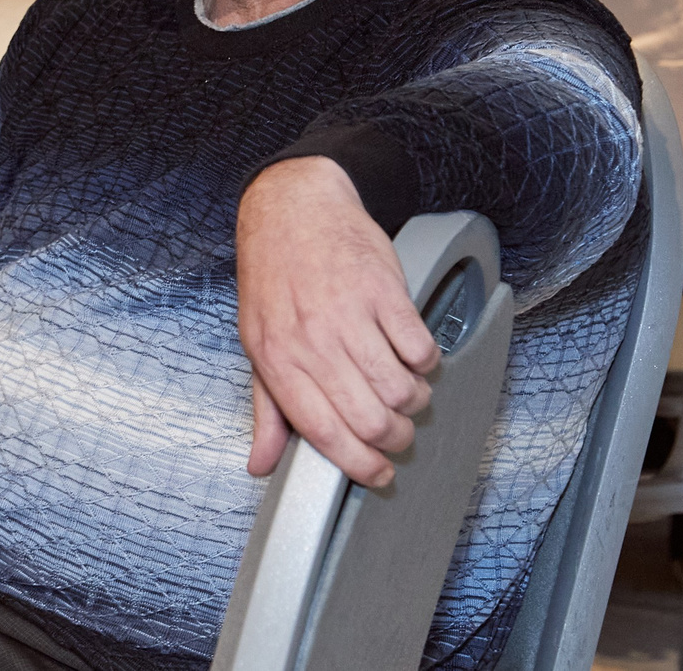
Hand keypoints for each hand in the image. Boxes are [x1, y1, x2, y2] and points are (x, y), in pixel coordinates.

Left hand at [236, 156, 438, 487]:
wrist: (291, 209)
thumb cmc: (274, 278)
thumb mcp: (257, 344)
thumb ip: (267, 409)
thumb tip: (262, 463)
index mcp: (278, 360)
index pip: (325, 433)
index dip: (359, 464)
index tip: (379, 474)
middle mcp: (312, 341)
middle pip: (371, 420)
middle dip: (394, 438)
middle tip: (396, 430)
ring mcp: (349, 314)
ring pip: (402, 390)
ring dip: (413, 400)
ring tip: (403, 388)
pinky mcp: (383, 291)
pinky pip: (421, 349)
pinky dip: (426, 361)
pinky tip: (410, 352)